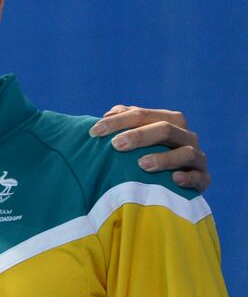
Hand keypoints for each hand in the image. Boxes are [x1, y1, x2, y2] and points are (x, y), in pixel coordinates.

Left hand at [90, 105, 207, 190]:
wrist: (171, 183)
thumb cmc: (144, 155)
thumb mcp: (134, 138)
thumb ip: (123, 122)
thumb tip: (109, 113)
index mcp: (169, 121)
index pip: (142, 114)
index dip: (118, 122)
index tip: (94, 132)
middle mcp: (186, 136)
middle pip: (165, 129)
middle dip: (139, 135)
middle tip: (115, 145)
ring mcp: (197, 158)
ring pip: (186, 152)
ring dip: (164, 158)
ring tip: (142, 164)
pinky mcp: (203, 179)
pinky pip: (199, 177)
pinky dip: (188, 178)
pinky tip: (174, 179)